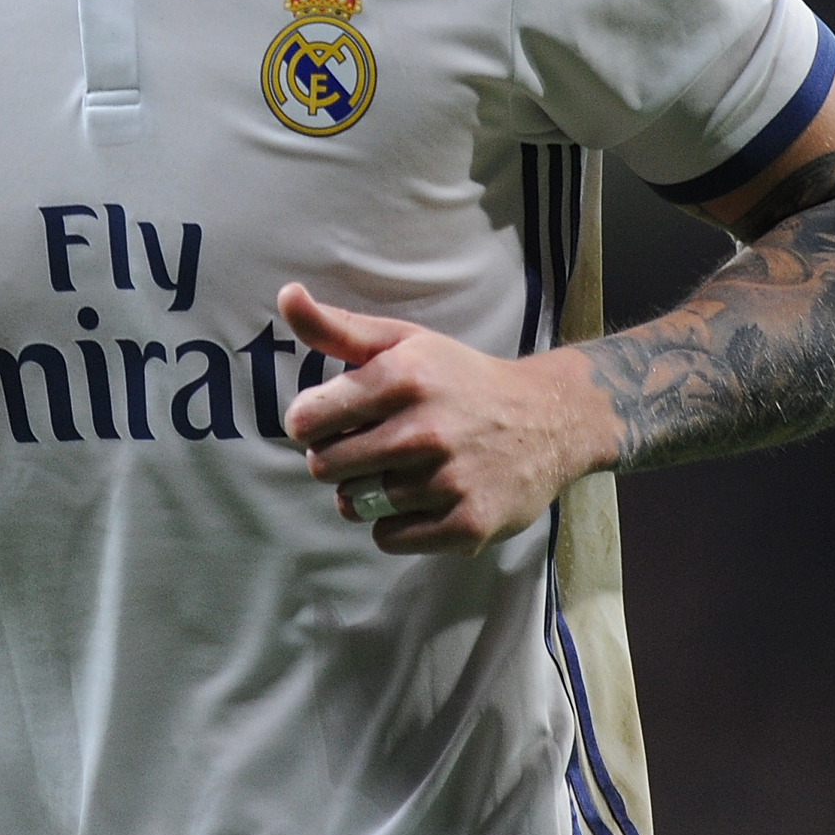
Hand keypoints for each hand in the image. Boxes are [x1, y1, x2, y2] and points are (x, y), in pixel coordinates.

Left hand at [278, 283, 608, 555]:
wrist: (548, 419)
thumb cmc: (459, 378)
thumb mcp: (403, 341)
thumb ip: (336, 327)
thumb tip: (286, 296)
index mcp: (403, 376)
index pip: (307, 420)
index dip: (310, 423)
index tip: (331, 420)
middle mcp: (425, 429)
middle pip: (325, 467)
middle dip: (334, 459)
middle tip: (366, 447)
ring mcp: (448, 480)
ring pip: (355, 504)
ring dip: (364, 492)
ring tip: (396, 470)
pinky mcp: (467, 523)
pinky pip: (388, 538)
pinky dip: (393, 524)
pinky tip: (419, 498)